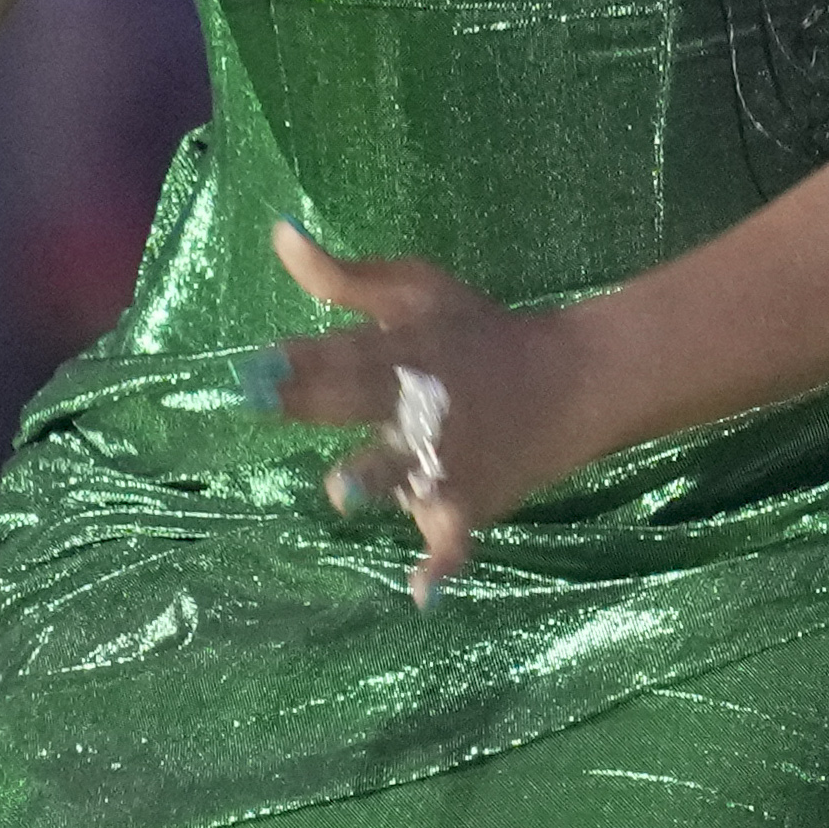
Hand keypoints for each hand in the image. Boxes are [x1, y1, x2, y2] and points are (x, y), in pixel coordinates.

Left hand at [253, 220, 590, 599]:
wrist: (574, 382)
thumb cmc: (480, 333)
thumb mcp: (417, 292)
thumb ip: (343, 277)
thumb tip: (279, 234)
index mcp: (406, 350)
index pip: (342, 352)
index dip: (298, 358)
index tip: (254, 362)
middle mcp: (421, 405)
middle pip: (359, 402)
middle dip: (312, 400)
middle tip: (263, 397)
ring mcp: (446, 461)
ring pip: (404, 473)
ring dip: (376, 478)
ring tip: (347, 488)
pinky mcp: (469, 506)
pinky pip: (454, 541)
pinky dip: (442, 565)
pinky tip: (424, 593)